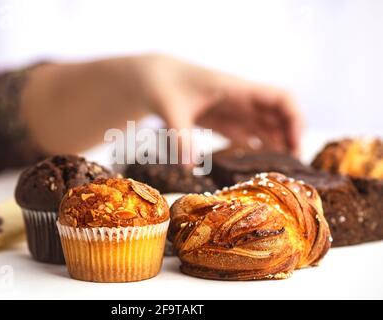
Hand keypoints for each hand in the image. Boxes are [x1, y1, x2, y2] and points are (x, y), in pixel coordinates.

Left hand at [139, 55, 302, 155]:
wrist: (153, 80)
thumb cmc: (164, 86)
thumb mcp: (171, 109)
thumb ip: (180, 136)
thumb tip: (189, 167)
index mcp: (237, 89)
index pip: (280, 98)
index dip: (295, 119)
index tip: (295, 145)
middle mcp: (242, 100)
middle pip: (280, 117)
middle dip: (290, 140)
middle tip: (292, 170)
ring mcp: (235, 111)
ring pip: (268, 128)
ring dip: (278, 148)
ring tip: (281, 175)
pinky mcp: (226, 122)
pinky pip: (251, 135)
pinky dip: (260, 150)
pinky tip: (261, 170)